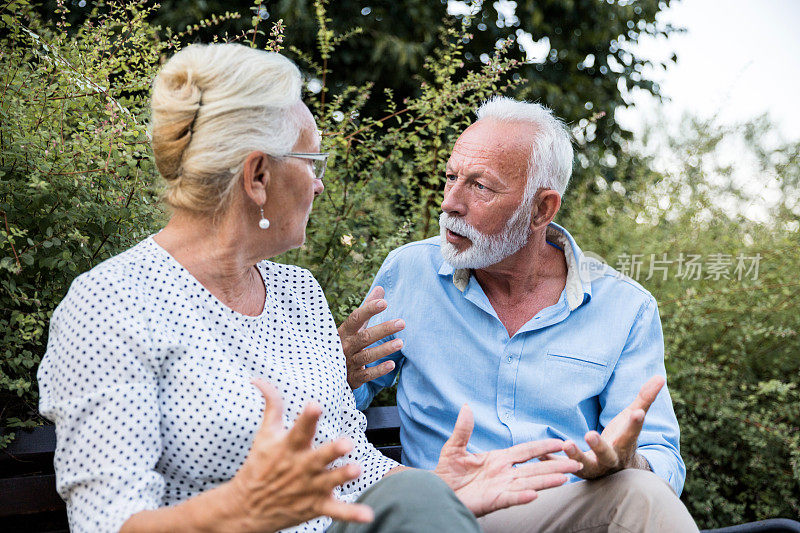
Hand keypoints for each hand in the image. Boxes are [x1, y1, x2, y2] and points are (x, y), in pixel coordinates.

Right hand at [227, 380, 373, 531]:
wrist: (245, 509)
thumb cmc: (259, 465)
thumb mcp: (264, 434)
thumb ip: (271, 405)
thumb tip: (259, 378)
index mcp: (289, 447)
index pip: (299, 430)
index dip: (308, 418)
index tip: (315, 404)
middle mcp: (300, 467)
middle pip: (319, 457)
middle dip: (332, 450)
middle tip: (346, 442)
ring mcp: (309, 488)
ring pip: (330, 481)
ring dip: (343, 476)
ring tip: (357, 469)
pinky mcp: (315, 506)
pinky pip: (336, 511)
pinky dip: (352, 514)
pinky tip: (368, 515)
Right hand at [338, 286, 405, 389]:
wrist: (327, 373)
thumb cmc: (346, 343)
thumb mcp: (354, 327)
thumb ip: (367, 309)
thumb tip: (381, 288)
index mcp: (344, 332)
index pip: (355, 319)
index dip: (368, 310)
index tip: (384, 302)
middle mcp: (344, 346)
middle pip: (364, 337)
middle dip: (383, 329)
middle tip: (402, 322)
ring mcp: (347, 363)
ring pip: (366, 355)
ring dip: (384, 349)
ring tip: (401, 343)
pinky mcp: (352, 379)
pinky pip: (366, 374)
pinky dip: (378, 370)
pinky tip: (392, 364)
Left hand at [433, 405, 582, 516]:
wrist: (436, 493)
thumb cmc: (447, 473)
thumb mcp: (454, 448)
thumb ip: (463, 429)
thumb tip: (466, 406)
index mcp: (498, 459)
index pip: (526, 451)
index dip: (543, 447)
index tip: (561, 442)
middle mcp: (504, 474)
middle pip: (535, 469)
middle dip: (556, 466)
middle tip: (577, 464)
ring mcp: (500, 488)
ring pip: (528, 483)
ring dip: (546, 481)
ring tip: (565, 478)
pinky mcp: (492, 501)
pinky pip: (510, 498)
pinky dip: (522, 497)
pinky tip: (534, 494)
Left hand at [557, 375, 664, 479]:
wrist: (618, 472)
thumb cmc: (623, 438)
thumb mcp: (633, 418)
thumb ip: (644, 399)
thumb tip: (660, 376)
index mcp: (626, 444)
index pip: (632, 433)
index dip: (635, 423)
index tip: (637, 413)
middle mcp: (611, 459)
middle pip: (607, 454)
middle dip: (600, 445)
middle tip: (590, 434)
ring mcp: (595, 468)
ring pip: (585, 465)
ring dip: (575, 456)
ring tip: (565, 444)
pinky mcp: (578, 471)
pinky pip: (563, 469)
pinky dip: (552, 462)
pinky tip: (541, 453)